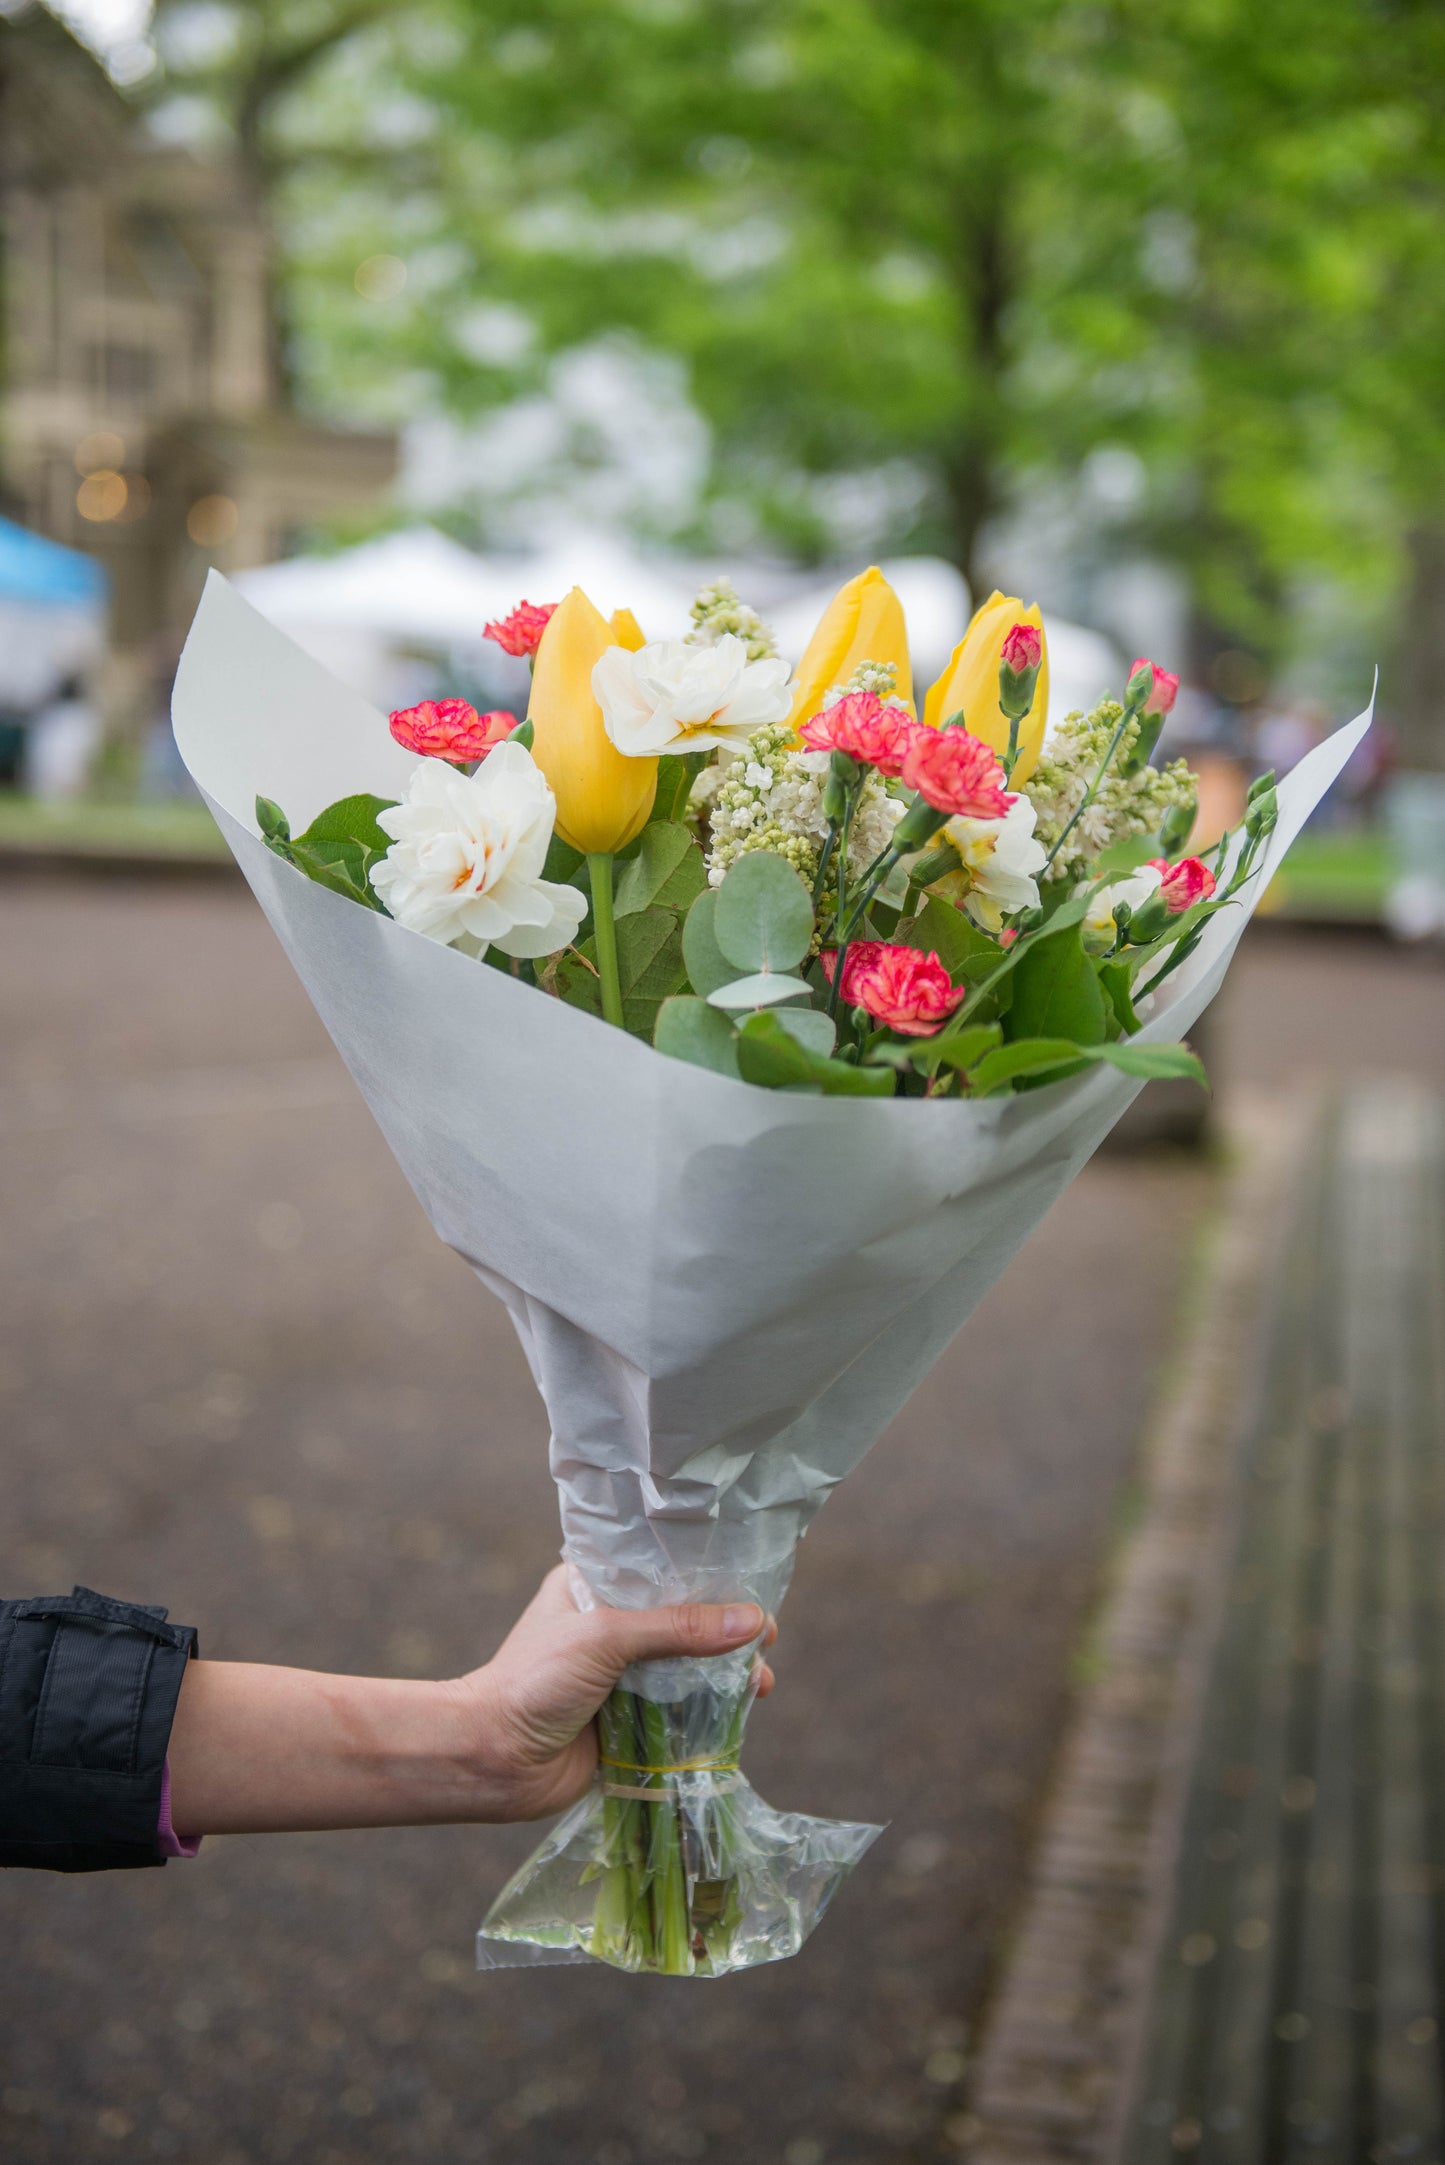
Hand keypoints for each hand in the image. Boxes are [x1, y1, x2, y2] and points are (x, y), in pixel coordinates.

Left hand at [451, 1566, 777, 1821]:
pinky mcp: (625, 1724)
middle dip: (726, 1630)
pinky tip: (742, 1713)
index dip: (708, 1575)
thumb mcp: (606, 1638)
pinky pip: (678, 1713)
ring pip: (685, 1669)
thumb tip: (753, 1622)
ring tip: (762, 1682)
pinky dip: (710, 1713)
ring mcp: (618, 1678)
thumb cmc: (534, 1681)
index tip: (753, 1582)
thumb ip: (678, 1629)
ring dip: (724, 1675)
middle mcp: (608, 1628)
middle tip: (768, 1637)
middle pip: (682, 1621)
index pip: (660, 1568)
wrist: (490, 1760)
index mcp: (593, 1587)